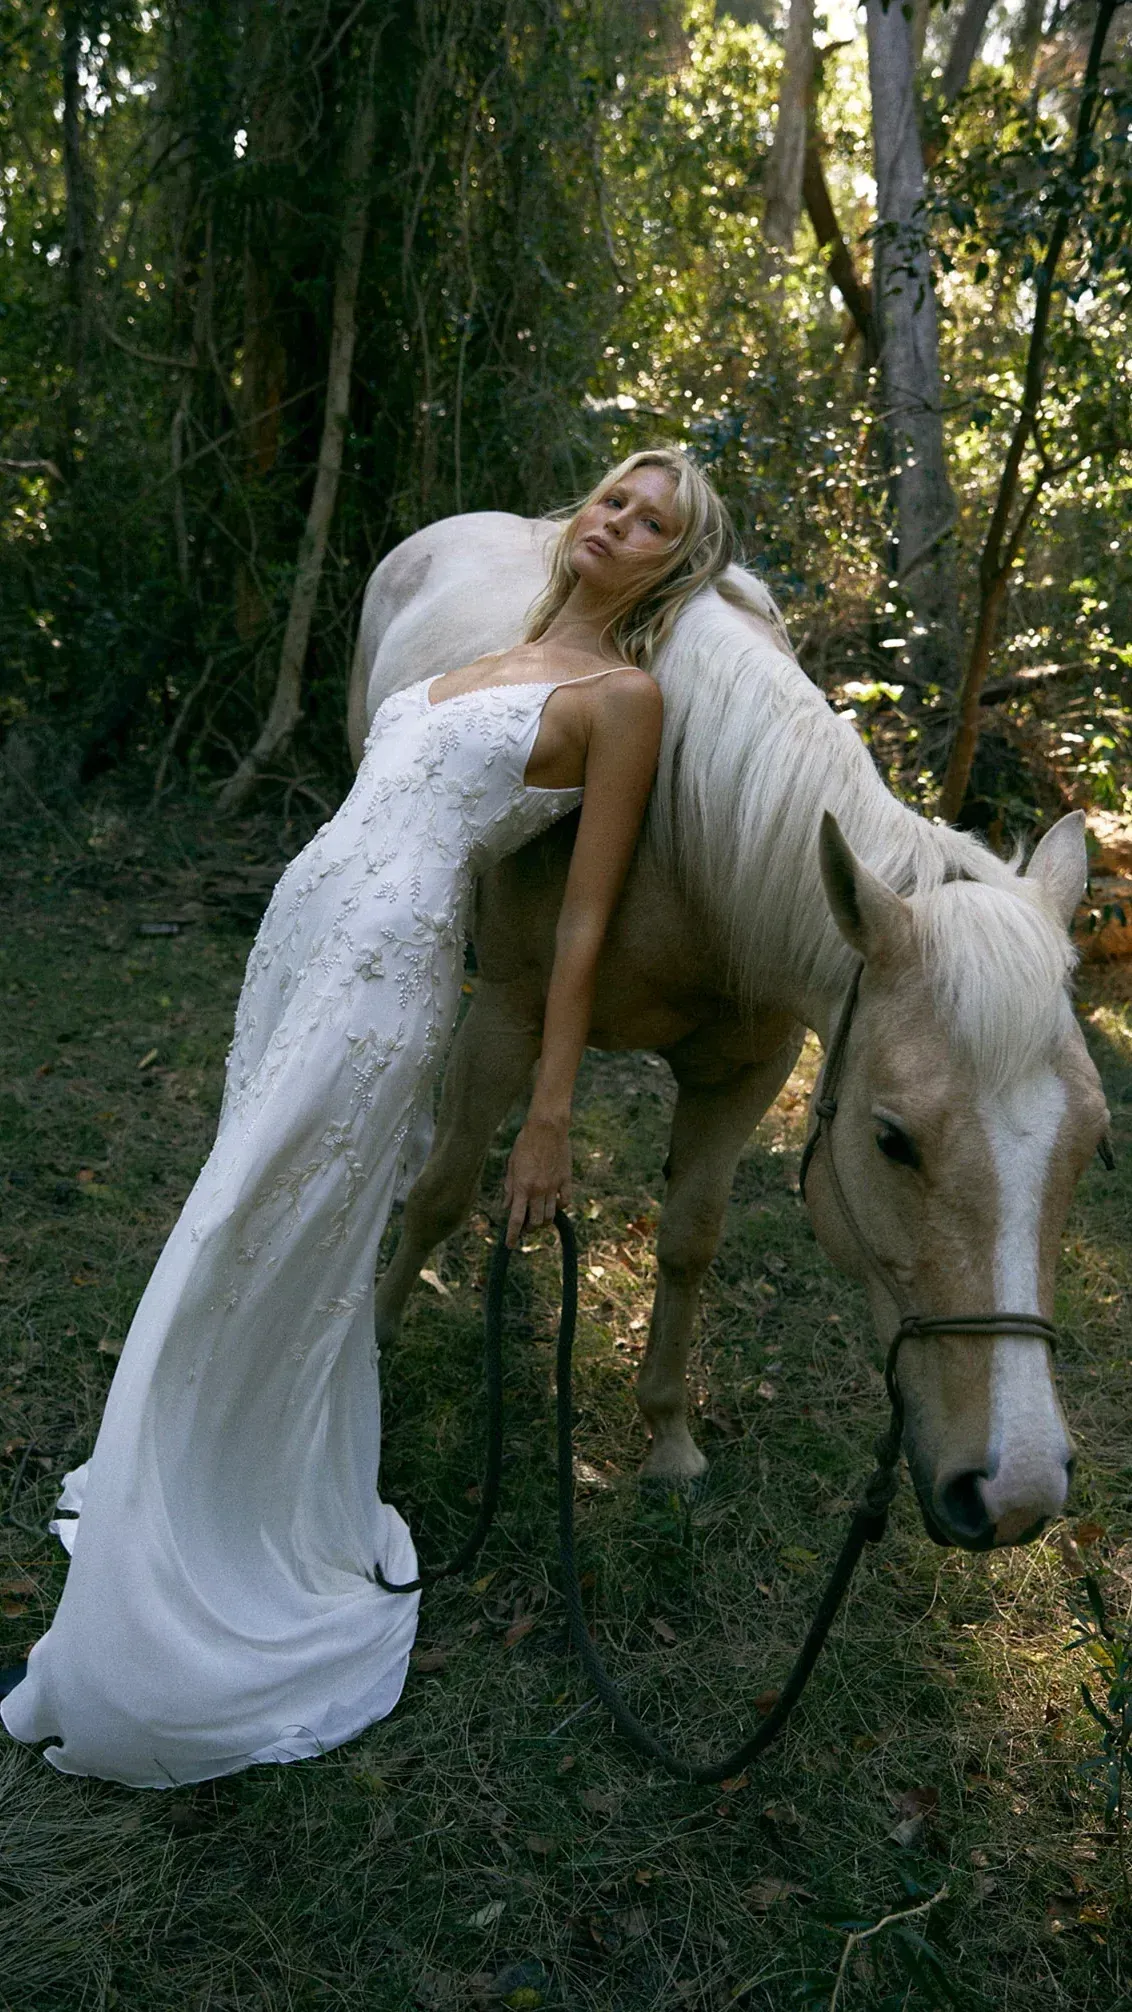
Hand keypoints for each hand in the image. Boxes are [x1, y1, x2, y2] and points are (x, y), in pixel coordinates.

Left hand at [503, 1117, 571, 1247]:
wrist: (547, 1128)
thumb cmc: (525, 1144)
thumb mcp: (511, 1165)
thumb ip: (509, 1188)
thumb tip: (506, 1207)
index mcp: (522, 1187)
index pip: (516, 1219)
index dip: (512, 1235)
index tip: (510, 1245)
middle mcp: (538, 1190)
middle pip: (536, 1221)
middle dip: (530, 1229)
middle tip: (525, 1227)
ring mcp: (554, 1186)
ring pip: (551, 1215)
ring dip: (543, 1221)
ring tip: (538, 1218)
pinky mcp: (566, 1180)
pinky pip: (565, 1201)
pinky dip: (559, 1207)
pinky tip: (554, 1204)